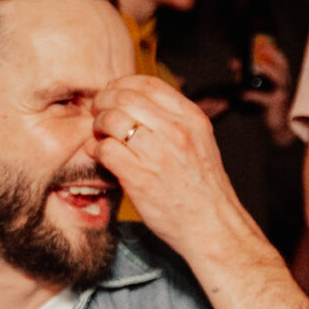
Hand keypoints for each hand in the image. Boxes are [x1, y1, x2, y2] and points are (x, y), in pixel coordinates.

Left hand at [92, 75, 255, 259]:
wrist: (212, 226)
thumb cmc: (203, 188)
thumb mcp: (200, 142)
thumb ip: (174, 120)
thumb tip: (138, 103)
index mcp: (191, 118)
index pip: (147, 83)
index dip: (122, 85)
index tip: (113, 95)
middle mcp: (176, 131)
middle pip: (123, 97)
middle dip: (103, 102)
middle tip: (98, 114)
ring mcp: (157, 154)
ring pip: (110, 119)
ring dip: (98, 126)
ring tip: (101, 136)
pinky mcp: (139, 177)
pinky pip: (105, 149)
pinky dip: (97, 149)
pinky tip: (103, 156)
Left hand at [242, 34, 295, 144]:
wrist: (278, 126)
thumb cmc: (268, 106)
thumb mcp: (260, 90)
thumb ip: (247, 77)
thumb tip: (233, 63)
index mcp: (282, 79)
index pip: (282, 62)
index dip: (275, 53)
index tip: (265, 45)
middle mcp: (284, 85)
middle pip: (282, 67)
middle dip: (273, 57)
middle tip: (261, 50)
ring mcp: (281, 94)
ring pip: (278, 79)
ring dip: (267, 71)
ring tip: (256, 67)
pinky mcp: (275, 105)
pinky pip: (263, 98)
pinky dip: (252, 95)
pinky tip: (242, 94)